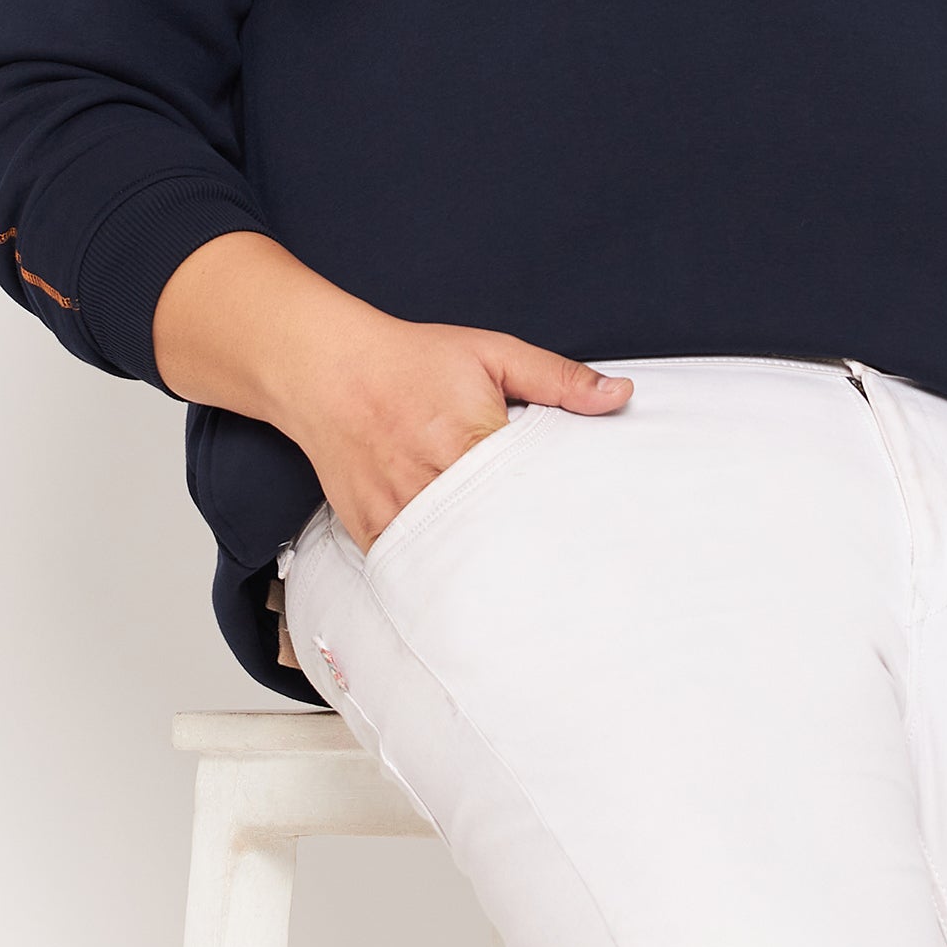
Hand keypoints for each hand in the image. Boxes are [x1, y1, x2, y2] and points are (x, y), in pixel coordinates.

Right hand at [266, 313, 633, 558]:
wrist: (327, 369)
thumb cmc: (414, 360)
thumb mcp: (493, 354)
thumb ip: (557, 379)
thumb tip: (619, 395)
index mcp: (471, 437)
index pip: (530, 493)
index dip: (560, 515)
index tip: (587, 533)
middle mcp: (432, 480)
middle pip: (496, 536)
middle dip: (531, 554)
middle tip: (572, 577)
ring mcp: (398, 511)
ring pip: (455, 560)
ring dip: (488, 572)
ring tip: (529, 592)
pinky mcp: (372, 531)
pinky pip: (414, 567)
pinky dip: (440, 575)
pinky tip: (472, 587)